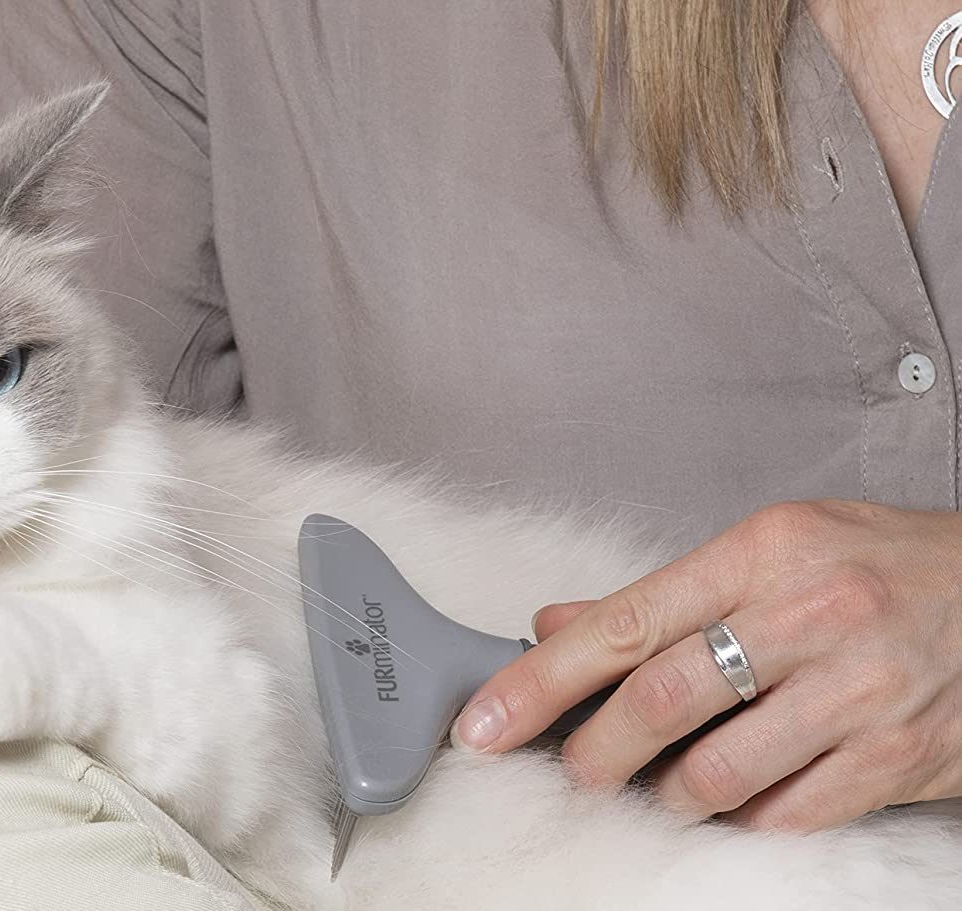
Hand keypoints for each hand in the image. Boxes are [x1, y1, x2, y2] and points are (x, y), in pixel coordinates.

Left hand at [452, 499, 961, 830]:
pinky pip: (786, 816)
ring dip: (664, 796)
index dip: (539, 681)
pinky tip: (730, 804)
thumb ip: (661, 596)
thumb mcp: (773, 548)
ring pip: (717, 773)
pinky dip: (740, 822)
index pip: (623, 624)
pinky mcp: (898, 758)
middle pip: (660, 701)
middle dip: (591, 752)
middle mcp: (810, 616)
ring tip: (656, 788)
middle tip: (569, 770)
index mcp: (763, 553)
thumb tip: (554, 624)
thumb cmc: (881, 566)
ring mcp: (859, 692)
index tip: (485, 721)